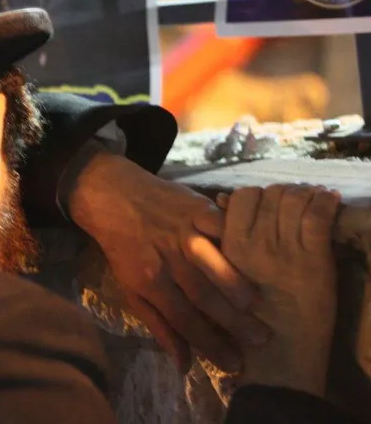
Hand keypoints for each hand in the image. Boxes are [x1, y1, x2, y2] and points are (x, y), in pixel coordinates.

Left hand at [68, 153, 267, 372]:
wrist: (111, 195)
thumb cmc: (124, 247)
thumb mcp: (131, 289)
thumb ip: (159, 325)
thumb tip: (183, 365)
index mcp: (149, 282)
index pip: (183, 319)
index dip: (209, 344)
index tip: (235, 363)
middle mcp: (167, 259)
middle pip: (202, 295)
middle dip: (231, 321)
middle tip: (261, 339)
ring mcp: (183, 232)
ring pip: (213, 262)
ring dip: (236, 283)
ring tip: (259, 304)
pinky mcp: (197, 208)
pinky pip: (223, 226)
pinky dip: (239, 239)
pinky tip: (258, 255)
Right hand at [219, 185, 340, 396]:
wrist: (276, 360)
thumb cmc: (245, 328)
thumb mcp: (224, 283)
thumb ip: (222, 249)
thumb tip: (222, 210)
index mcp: (226, 249)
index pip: (242, 197)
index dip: (258, 195)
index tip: (268, 205)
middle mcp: (251, 244)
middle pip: (270, 194)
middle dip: (285, 193)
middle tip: (296, 201)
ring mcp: (282, 250)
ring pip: (293, 199)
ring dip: (308, 195)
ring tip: (316, 200)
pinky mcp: (312, 259)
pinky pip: (318, 215)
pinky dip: (327, 203)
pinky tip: (332, 202)